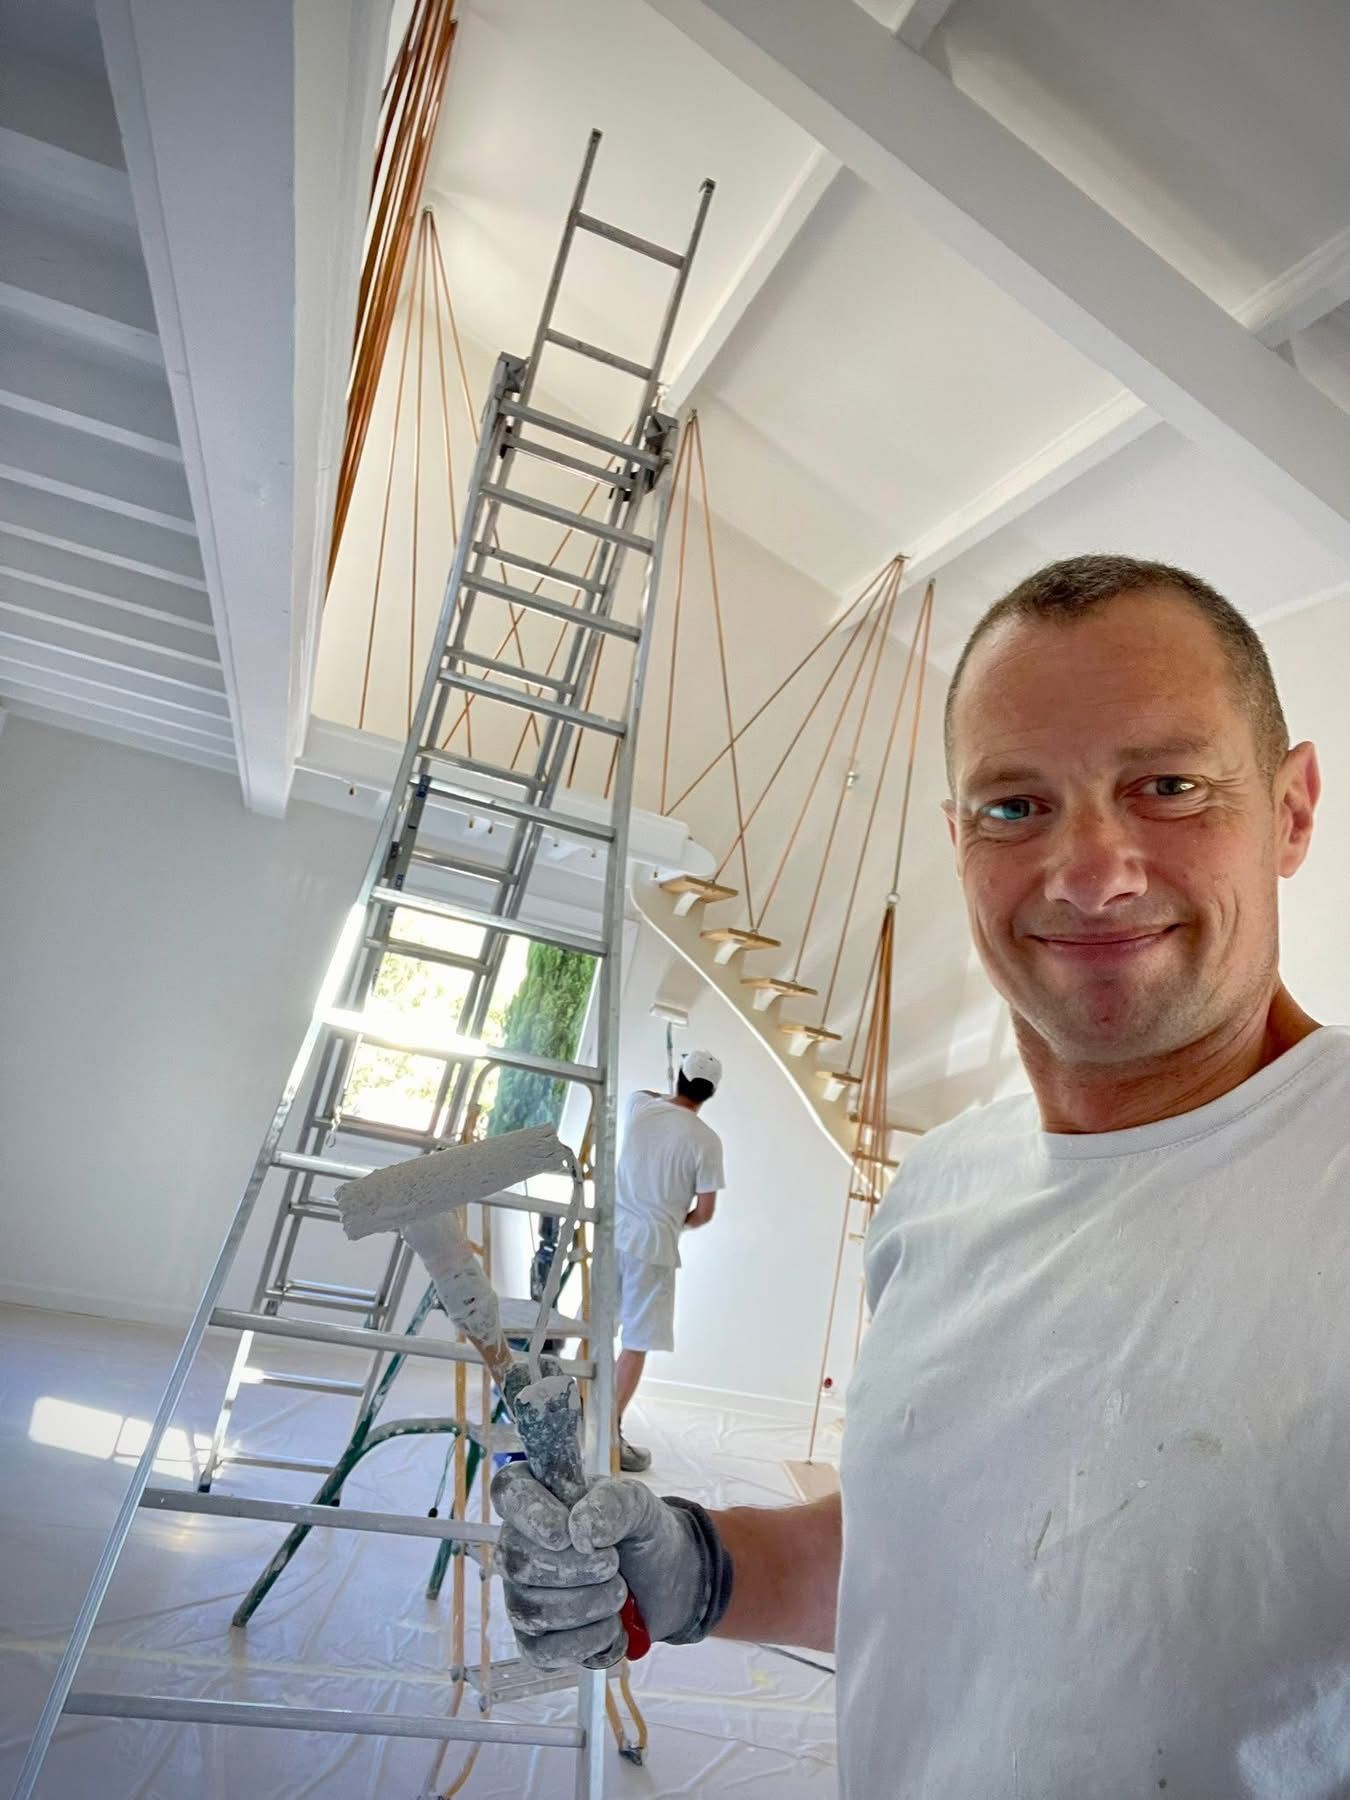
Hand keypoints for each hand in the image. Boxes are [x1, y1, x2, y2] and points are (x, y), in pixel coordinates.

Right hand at [490, 1466, 720, 1669]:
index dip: (532, 1515)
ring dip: (587, 1607)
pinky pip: (540, 1653)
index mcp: (538, 1497)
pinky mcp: (536, 1641)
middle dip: (575, 1570)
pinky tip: (611, 1628)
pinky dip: (584, 1644)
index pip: (509, 1492)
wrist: (665, 1580)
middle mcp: (518, 1546)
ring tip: (619, 1594)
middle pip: (517, 1563)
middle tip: (614, 1565)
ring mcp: (522, 1596)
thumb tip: (581, 1531)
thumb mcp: (638, 1505)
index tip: (567, 1534)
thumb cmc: (640, 1532)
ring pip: (530, 1612)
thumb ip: (613, 1503)